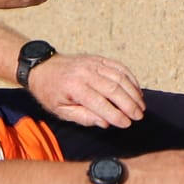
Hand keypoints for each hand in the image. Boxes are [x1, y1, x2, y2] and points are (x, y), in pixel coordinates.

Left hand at [26, 53, 144, 127]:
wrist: (43, 68)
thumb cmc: (51, 92)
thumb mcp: (60, 111)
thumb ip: (83, 117)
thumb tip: (105, 123)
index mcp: (74, 87)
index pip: (99, 103)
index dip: (115, 115)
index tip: (126, 124)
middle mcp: (85, 73)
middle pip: (113, 89)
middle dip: (129, 105)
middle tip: (138, 117)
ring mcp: (93, 64)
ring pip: (119, 77)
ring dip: (133, 92)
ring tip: (141, 106)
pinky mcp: (99, 59)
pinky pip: (119, 67)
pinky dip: (131, 79)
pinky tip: (137, 90)